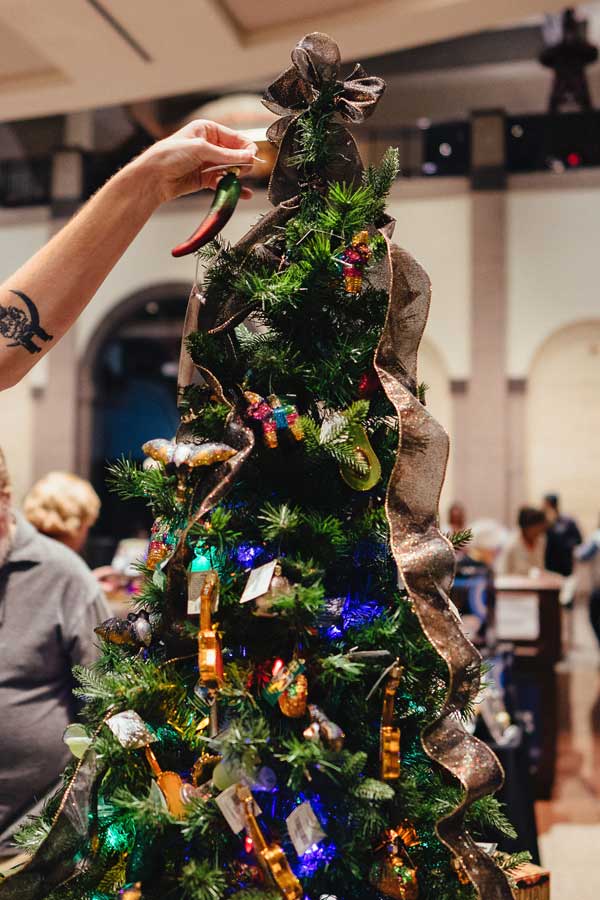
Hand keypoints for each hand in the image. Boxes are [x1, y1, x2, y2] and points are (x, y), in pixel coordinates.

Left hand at [129, 119, 257, 204]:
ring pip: (231, 169)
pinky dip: (233, 188)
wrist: (153, 177)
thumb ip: (226, 155)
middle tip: (245, 170)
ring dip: (238, 176)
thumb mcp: (201, 150)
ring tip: (240, 180)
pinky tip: (242, 193)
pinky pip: (224, 183)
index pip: (235, 138)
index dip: (246, 147)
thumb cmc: (169, 155)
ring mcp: (208, 163)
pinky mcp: (205, 179)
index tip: (253, 158)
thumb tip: (248, 156)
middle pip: (235, 154)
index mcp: (207, 130)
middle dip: (243, 162)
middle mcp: (209, 145)